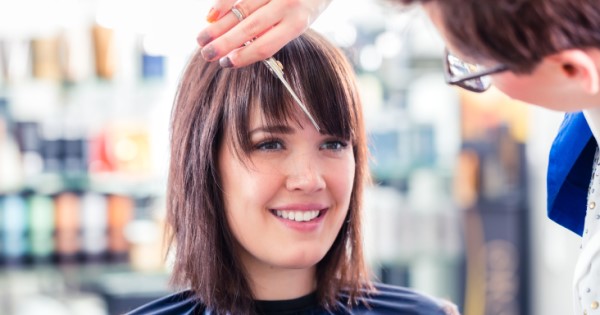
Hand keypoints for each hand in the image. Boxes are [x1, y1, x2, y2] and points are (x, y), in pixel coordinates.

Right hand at [197, 0, 332, 67]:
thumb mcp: (297, 21)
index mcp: (297, 23)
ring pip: (242, 9)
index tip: (225, 64)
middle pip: (250, 28)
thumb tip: (240, 48)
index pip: (266, 45)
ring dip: (218, 25)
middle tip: (206, 54)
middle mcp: (287, 4)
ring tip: (202, 38)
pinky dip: (223, 3)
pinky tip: (211, 15)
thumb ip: (273, 32)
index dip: (244, 57)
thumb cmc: (306, 3)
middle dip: (224, 43)